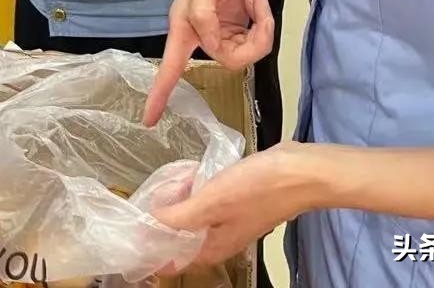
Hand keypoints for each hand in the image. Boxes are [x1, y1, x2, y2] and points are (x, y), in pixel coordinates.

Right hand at [144, 0, 272, 125]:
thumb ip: (203, 16)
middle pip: (228, 60)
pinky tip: (255, 2)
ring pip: (246, 55)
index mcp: (184, 26)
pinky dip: (263, 23)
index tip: (149, 120)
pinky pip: (256, 42)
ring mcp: (222, 35)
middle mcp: (201, 36)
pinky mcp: (239, 32)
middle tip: (259, 11)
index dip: (160, 93)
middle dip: (251, 40)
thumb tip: (210, 45)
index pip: (169, 66)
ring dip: (261, 28)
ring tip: (257, 1)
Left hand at [154, 143, 320, 265]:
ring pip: (193, 216)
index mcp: (213, 247)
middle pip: (181, 236)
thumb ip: (179, 215)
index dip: (151, 248)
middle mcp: (220, 238)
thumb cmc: (258, 188)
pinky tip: (193, 173)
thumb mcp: (212, 201)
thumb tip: (151, 221)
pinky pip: (208, 199)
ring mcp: (230, 220)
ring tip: (172, 181)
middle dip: (163, 218)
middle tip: (154, 195)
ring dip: (180, 200)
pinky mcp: (238, 201)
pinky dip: (196, 188)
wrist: (300, 172)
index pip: (173, 260)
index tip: (133, 231)